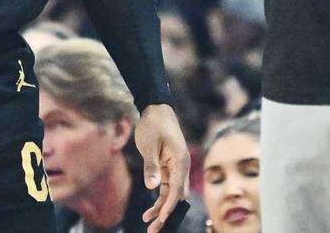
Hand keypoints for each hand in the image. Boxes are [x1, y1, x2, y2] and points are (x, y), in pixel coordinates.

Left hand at [134, 103, 189, 232]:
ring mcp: (175, 168)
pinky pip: (166, 188)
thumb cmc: (154, 124)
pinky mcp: (168, 168)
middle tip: (153, 230)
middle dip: (166, 214)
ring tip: (149, 224)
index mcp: (180, 161)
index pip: (177, 189)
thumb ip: (151, 166)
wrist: (156, 109)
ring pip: (171, 194)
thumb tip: (152, 187)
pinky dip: (159, 199)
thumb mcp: (149, 145)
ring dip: (162, 209)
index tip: (161, 218)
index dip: (169, 205)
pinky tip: (150, 211)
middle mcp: (181, 167)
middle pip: (176, 196)